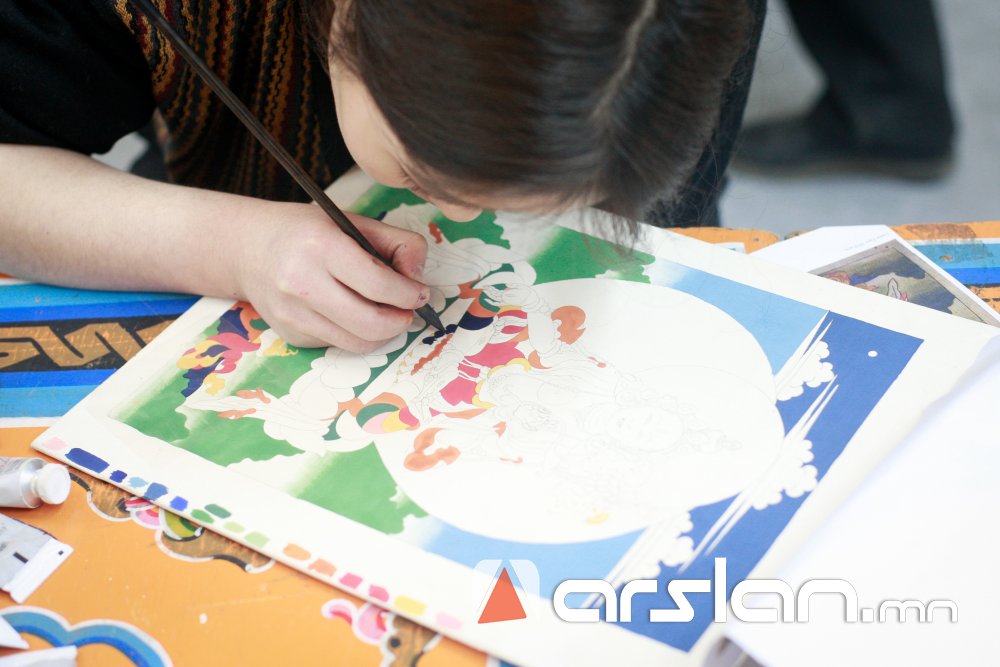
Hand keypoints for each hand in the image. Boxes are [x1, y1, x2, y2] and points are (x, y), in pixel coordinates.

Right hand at [235, 202, 429, 351]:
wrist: (247, 250)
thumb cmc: (306, 232)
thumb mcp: (352, 222)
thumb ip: (397, 243)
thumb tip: (418, 279)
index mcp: (321, 246)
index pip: (379, 284)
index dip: (410, 294)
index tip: (420, 293)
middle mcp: (301, 283)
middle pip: (371, 323)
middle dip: (401, 321)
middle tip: (408, 311)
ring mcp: (292, 314)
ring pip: (358, 343)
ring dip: (383, 334)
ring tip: (387, 315)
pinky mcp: (291, 334)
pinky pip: (338, 344)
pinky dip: (355, 334)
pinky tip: (351, 313)